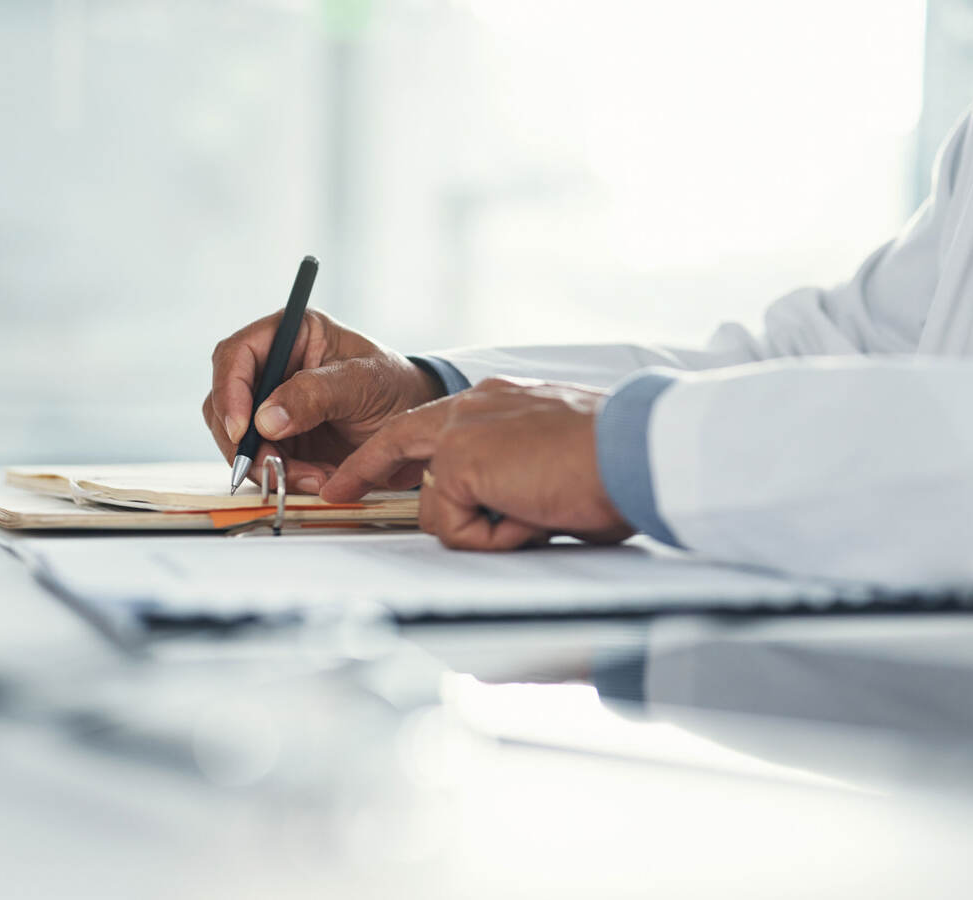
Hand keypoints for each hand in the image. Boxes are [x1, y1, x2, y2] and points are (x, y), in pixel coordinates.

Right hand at [203, 310, 443, 492]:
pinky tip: (317, 480)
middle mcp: (273, 367)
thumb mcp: (363, 383)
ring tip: (314, 477)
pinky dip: (283, 476)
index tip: (244, 429)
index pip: (236, 355)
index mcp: (291, 334)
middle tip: (275, 467)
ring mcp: (272, 405)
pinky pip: (262, 461)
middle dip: (246, 441)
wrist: (413, 423)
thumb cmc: (394, 387)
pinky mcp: (279, 438)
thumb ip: (315, 394)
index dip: (230, 391)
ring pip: (239, 438)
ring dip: (267, 465)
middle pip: (226, 402)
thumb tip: (265, 419)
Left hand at [320, 377, 634, 549]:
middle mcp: (476, 405)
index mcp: (502, 402)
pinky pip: (453, 527)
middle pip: (399, 440)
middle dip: (364, 469)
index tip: (374, 466)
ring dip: (482, 528)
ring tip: (536, 514)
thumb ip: (518, 476)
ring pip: (435, 504)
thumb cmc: (615, 461)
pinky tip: (530, 517)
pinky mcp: (458, 460)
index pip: (436, 423)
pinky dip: (492, 537)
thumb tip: (510, 512)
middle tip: (338, 491)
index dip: (401, 449)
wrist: (633, 450)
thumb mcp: (555, 463)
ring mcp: (462, 431)